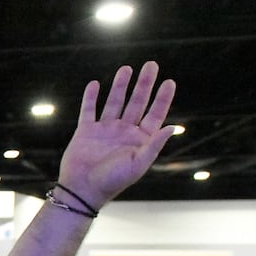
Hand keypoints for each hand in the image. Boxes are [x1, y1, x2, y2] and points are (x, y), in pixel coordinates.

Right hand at [57, 62, 176, 207]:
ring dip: (121, 86)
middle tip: (151, 65)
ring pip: (114, 102)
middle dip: (144, 84)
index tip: (169, 82)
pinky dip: (91, 97)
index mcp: (139, 141)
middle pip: (137, 103)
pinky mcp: (85, 132)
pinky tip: (96, 84)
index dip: (162, 98)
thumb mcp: (138, 164)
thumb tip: (174, 127)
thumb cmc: (112, 181)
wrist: (82, 190)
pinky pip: (89, 110)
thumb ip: (155, 145)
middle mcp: (123, 133)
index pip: (154, 115)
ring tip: (126, 68)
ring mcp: (104, 131)